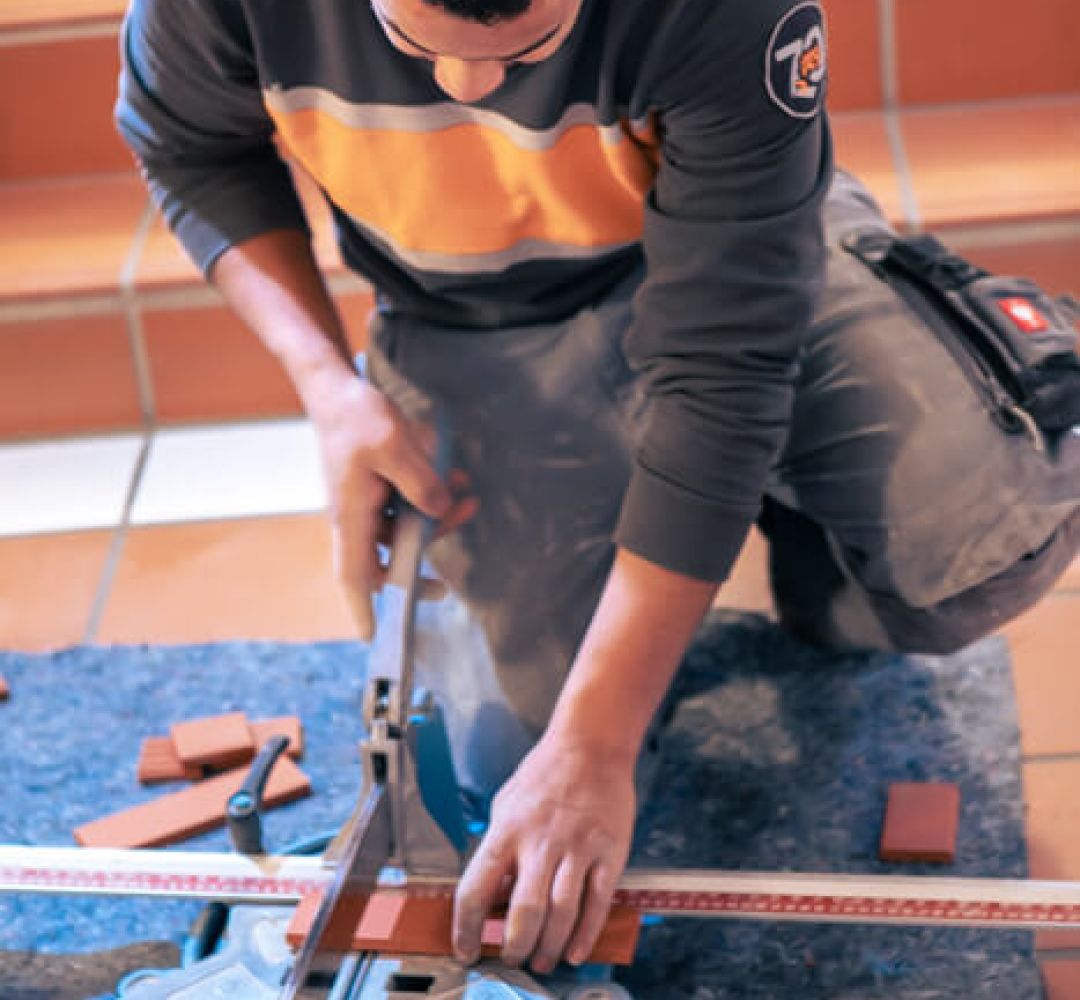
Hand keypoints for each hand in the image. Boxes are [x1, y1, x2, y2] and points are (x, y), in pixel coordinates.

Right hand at [307, 370, 477, 638]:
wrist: (336, 385)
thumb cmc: (355, 416)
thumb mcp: (394, 447)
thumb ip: (421, 483)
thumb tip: (439, 511)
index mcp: (352, 515)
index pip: (355, 574)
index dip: (362, 608)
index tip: (372, 637)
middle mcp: (357, 514)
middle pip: (388, 556)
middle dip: (421, 564)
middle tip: (446, 587)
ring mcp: (367, 499)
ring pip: (404, 526)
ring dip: (437, 518)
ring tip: (467, 498)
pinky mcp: (377, 482)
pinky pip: (407, 500)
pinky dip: (430, 495)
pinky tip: (454, 479)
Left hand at [452, 731, 635, 973]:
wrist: (591, 744)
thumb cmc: (546, 773)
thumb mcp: (506, 805)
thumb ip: (500, 848)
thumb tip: (494, 895)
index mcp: (507, 830)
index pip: (476, 889)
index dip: (466, 928)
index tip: (466, 950)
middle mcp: (541, 841)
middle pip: (524, 911)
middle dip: (515, 948)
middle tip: (512, 962)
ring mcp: (578, 847)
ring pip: (562, 913)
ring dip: (549, 947)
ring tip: (541, 963)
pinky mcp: (609, 851)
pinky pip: (597, 902)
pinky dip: (586, 934)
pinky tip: (575, 950)